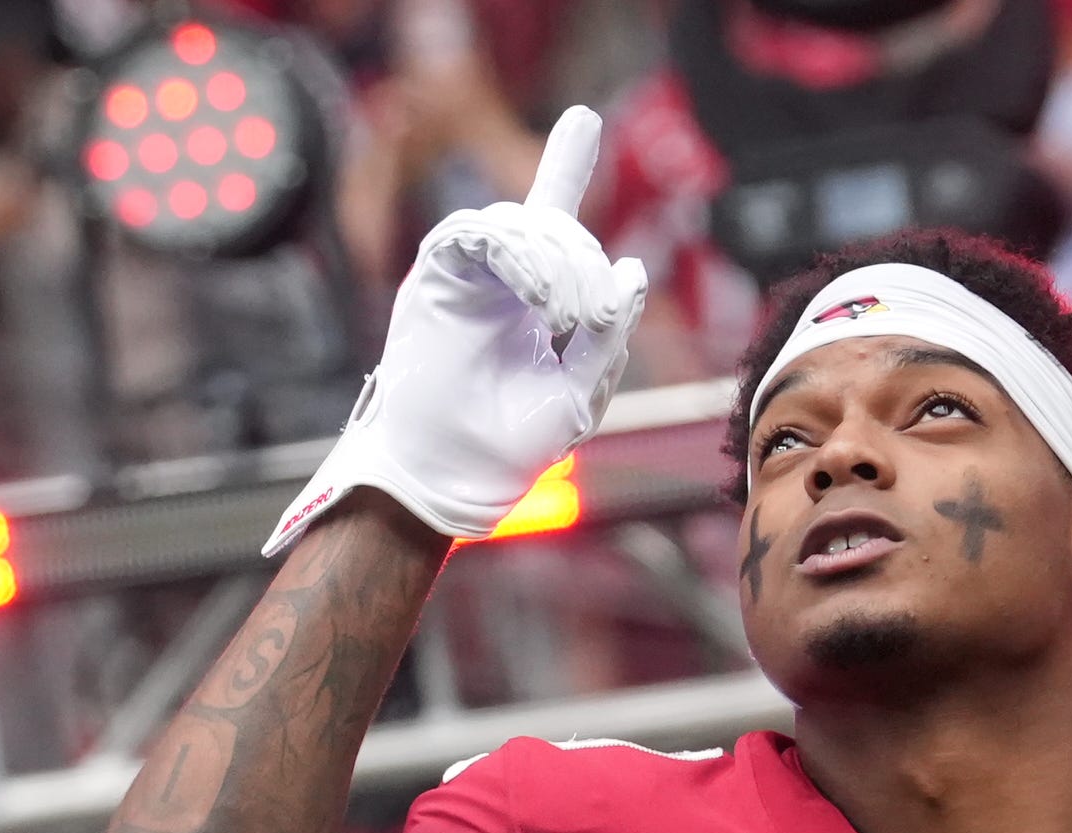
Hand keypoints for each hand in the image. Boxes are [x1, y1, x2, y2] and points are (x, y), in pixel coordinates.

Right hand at [267, 105, 646, 554]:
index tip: (583, 117)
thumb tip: (634, 269)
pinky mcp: (436, 277)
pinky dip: (517, 254)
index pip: (552, 221)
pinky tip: (539, 297)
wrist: (455, 477)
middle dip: (582, 262)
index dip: (565, 164)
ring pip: (518, 223)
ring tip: (564, 318)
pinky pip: (475, 232)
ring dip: (555, 261)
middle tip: (585, 321)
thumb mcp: (583, 390)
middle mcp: (500, 278)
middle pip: (552, 225)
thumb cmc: (512, 446)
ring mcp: (466, 274)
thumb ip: (610, 332)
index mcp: (534, 299)